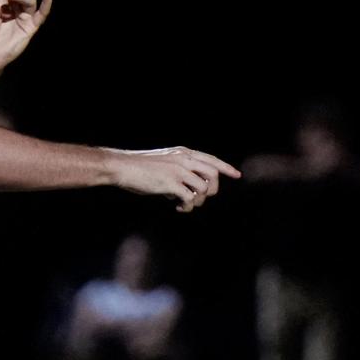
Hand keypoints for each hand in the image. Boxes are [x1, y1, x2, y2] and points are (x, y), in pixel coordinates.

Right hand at [111, 146, 241, 212]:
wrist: (122, 167)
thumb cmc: (138, 169)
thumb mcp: (163, 164)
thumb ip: (178, 172)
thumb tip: (186, 193)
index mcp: (182, 153)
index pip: (211, 159)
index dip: (225, 167)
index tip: (237, 174)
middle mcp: (183, 159)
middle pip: (213, 174)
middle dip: (212, 190)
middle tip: (200, 198)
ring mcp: (178, 170)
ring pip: (204, 188)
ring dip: (198, 201)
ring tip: (185, 204)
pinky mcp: (171, 183)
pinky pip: (190, 199)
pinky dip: (187, 206)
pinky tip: (177, 207)